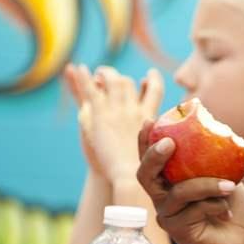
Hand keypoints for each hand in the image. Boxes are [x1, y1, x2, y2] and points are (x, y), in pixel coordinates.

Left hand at [66, 63, 164, 183]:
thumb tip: (165, 136)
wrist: (130, 175)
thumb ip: (160, 140)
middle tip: (111, 77)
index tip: (149, 77)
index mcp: (150, 117)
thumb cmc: (147, 171)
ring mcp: (119, 110)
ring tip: (98, 74)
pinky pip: (91, 90)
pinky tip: (78, 68)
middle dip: (120, 78)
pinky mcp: (101, 115)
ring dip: (104, 74)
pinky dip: (83, 78)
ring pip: (112, 81)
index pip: (154, 90)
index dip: (152, 81)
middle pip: (129, 83)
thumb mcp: (158, 151)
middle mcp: (135, 110)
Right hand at [136, 120, 243, 243]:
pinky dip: (214, 205)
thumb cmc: (230, 211)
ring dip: (204, 185)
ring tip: (228, 184)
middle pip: (144, 175)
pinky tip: (227, 210)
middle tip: (170, 142)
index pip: (151, 158)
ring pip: (177, 192)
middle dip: (153, 156)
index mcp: (170, 180)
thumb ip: (221, 160)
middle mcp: (162, 196)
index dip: (145, 140)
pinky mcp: (176, 230)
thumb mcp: (228, 178)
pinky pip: (192, 210)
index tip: (150, 120)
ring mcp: (167, 214)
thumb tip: (225, 133)